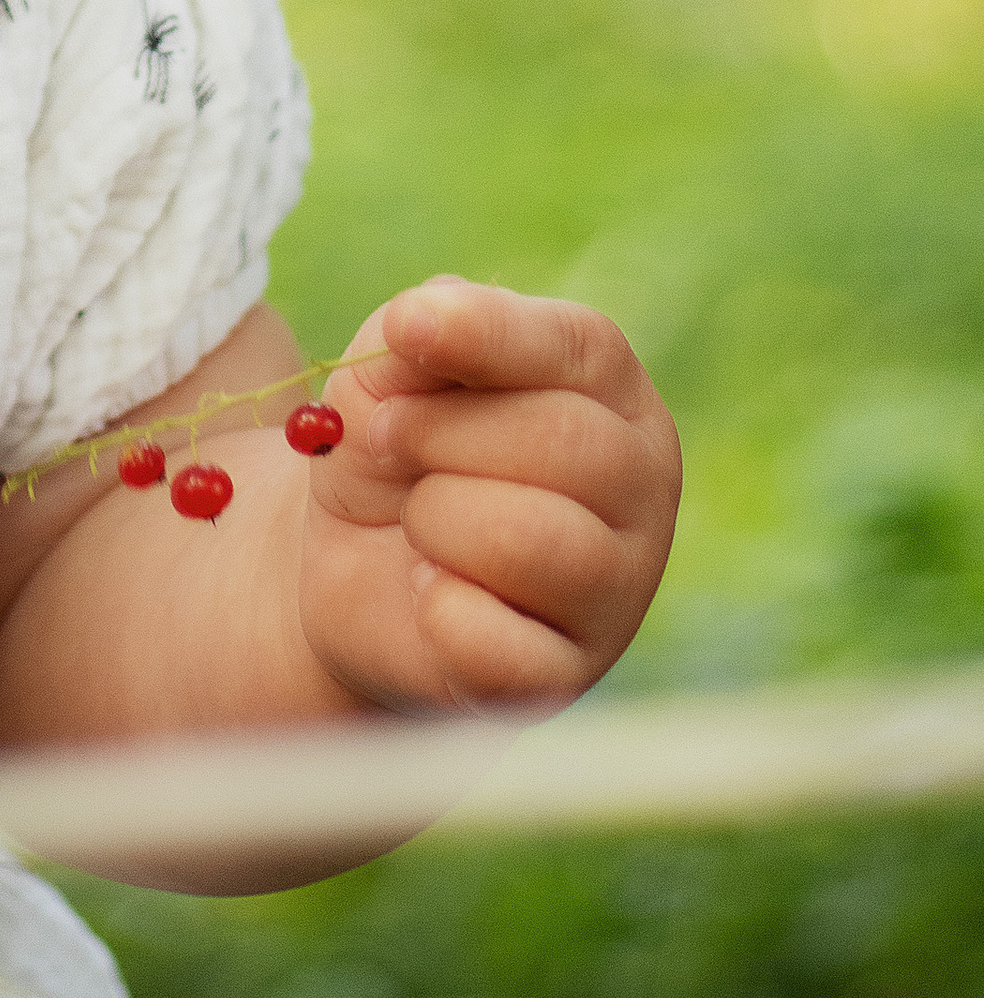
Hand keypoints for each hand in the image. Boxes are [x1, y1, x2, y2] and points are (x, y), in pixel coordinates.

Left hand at [298, 277, 679, 714]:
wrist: (355, 568)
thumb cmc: (394, 448)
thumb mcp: (389, 370)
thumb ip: (411, 338)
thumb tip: (421, 323)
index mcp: (609, 387)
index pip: (575, 348)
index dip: (484, 333)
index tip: (403, 327)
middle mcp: (640, 482)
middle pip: (563, 442)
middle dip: (436, 433)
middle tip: (384, 440)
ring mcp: (618, 587)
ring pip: (532, 540)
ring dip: (434, 519)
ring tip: (417, 521)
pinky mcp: (566, 675)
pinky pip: (499, 642)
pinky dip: (437, 610)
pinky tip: (430, 592)